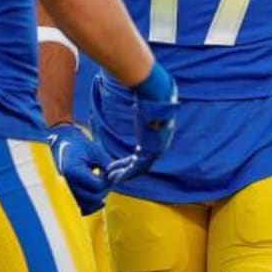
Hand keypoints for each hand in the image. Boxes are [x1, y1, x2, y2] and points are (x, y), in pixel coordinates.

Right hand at [48, 123, 113, 214]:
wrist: (64, 145)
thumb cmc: (80, 145)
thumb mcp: (95, 150)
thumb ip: (107, 163)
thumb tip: (120, 176)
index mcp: (73, 171)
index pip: (97, 185)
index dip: (109, 181)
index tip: (113, 171)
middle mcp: (68, 184)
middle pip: (94, 197)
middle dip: (106, 189)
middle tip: (111, 177)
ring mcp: (68, 190)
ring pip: (88, 205)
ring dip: (100, 196)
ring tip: (104, 183)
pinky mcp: (71, 194)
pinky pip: (83, 207)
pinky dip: (93, 205)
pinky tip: (101, 198)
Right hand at [106, 63, 178, 184]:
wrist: (157, 93)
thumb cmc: (153, 94)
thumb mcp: (149, 104)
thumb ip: (145, 107)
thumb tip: (142, 97)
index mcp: (160, 135)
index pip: (145, 152)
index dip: (132, 159)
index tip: (121, 163)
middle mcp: (161, 144)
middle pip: (142, 162)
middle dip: (126, 169)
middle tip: (113, 174)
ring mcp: (157, 148)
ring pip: (138, 168)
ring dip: (124, 174)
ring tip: (110, 178)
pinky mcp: (151, 151)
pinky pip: (136, 168)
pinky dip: (124, 173)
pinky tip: (113, 176)